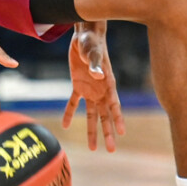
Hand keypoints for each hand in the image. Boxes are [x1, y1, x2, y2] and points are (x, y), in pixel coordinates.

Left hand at [63, 22, 123, 152]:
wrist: (84, 35)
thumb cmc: (92, 42)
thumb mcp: (93, 52)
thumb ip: (96, 65)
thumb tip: (98, 75)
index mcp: (108, 84)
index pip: (114, 105)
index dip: (118, 119)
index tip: (122, 133)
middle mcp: (101, 90)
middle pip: (105, 115)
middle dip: (108, 132)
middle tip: (111, 150)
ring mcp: (90, 89)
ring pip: (91, 114)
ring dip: (92, 130)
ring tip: (92, 148)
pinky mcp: (78, 85)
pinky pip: (73, 102)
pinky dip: (69, 113)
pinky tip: (64, 125)